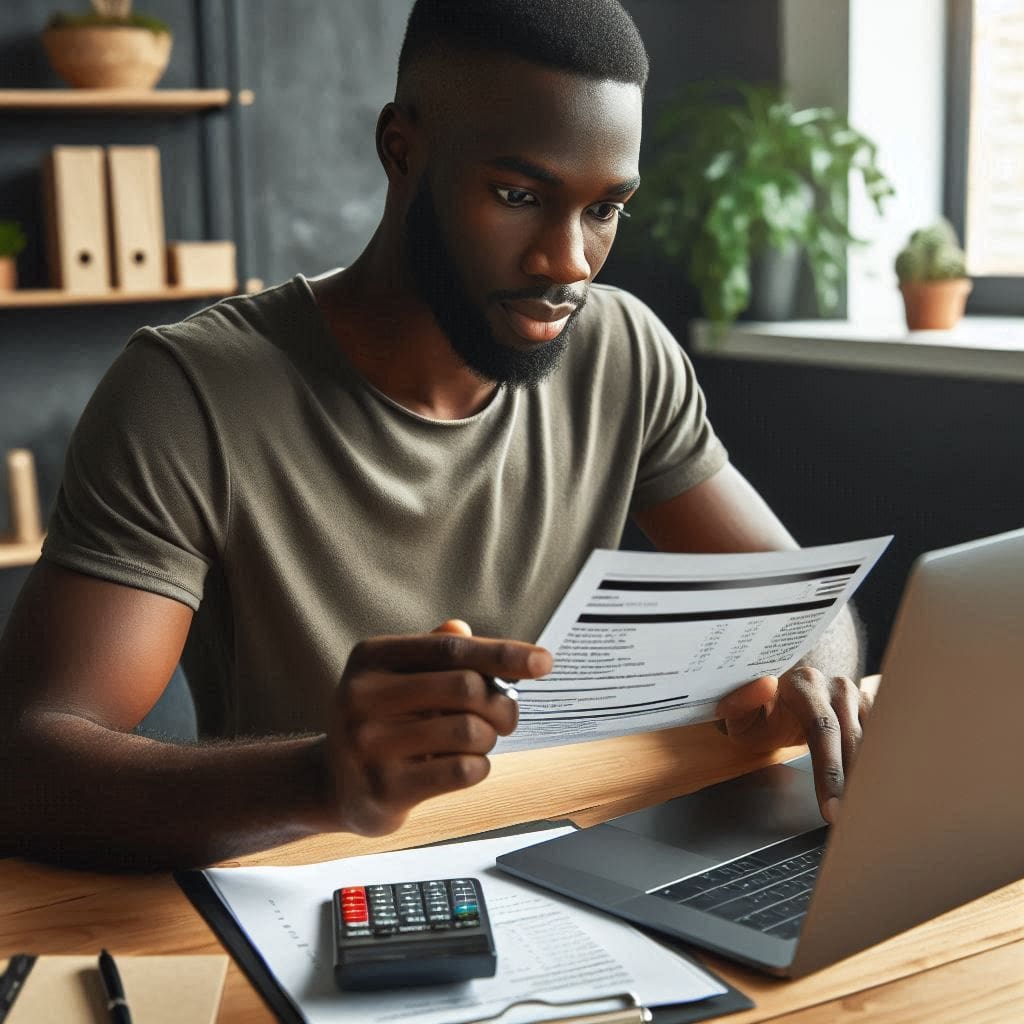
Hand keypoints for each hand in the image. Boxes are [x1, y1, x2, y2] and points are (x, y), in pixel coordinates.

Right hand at [324, 619, 550, 835]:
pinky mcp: (383, 789)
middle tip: (507, 716)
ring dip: (489, 738)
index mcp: (371, 657)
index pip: (452, 648)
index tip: (544, 661)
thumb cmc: (382, 721)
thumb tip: (464, 628)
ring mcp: (369, 744)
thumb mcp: (397, 677)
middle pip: (466, 687)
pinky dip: (479, 767)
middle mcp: (362, 696)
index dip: (504, 652)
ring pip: (469, 731)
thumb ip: (435, 652)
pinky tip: (465, 766)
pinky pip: (461, 771)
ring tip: (478, 742)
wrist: (331, 783)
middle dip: (501, 703)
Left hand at [714, 667, 872, 824]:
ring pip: (873, 743)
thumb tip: (765, 684)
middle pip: (852, 739)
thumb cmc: (759, 713)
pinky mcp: (870, 711)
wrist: (780, 702)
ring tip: (868, 815)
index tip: (831, 808)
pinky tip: (876, 797)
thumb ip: (742, 702)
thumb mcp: (739, 713)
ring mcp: (857, 697)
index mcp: (804, 683)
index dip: (829, 770)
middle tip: (850, 821)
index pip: (823, 727)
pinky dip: (877, 771)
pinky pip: (881, 743)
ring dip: (870, 779)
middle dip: (852, 784)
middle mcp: (835, 686)